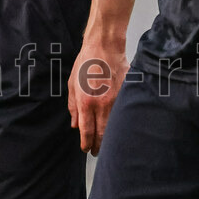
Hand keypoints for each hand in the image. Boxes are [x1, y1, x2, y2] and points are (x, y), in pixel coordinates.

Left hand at [67, 34, 129, 155]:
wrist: (104, 46)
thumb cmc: (86, 63)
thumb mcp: (72, 84)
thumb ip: (73, 106)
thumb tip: (75, 125)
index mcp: (86, 102)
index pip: (87, 132)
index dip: (86, 144)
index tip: (86, 149)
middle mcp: (102, 104)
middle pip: (102, 134)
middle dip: (99, 146)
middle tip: (96, 152)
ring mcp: (117, 100)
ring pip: (115, 126)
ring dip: (110, 137)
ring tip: (107, 144)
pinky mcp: (126, 94)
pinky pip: (124, 112)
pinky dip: (121, 122)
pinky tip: (119, 127)